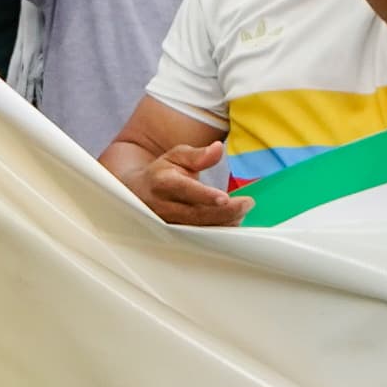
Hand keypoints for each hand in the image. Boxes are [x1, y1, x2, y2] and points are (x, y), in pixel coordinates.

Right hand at [125, 136, 244, 226]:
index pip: (185, 190)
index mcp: (163, 182)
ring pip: (200, 230)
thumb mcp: (177, 156)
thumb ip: (198, 155)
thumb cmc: (162, 172)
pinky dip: (218, 231)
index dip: (205, 196)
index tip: (225, 197)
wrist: (138, 193)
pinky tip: (233, 222)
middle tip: (248, 203)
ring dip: (224, 223)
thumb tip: (218, 148)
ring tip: (243, 212)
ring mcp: (169, 225)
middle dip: (225, 212)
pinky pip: (200, 238)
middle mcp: (164, 207)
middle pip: (197, 214)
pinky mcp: (175, 236)